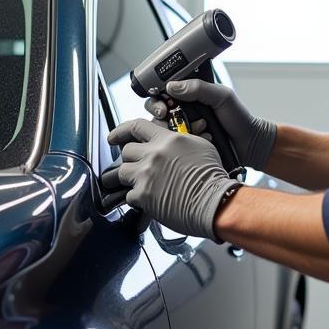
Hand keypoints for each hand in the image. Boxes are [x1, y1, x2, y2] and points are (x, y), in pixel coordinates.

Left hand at [106, 117, 240, 239]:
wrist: (215, 201)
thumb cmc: (212, 177)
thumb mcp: (200, 147)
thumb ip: (180, 141)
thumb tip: (172, 141)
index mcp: (167, 140)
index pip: (136, 127)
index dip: (121, 131)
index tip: (113, 137)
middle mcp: (153, 154)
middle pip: (127, 151)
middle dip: (132, 160)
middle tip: (142, 168)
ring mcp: (145, 174)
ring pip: (123, 172)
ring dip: (132, 179)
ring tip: (147, 185)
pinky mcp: (142, 195)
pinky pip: (129, 195)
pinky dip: (138, 199)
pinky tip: (153, 200)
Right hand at [145, 79, 276, 169]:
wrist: (250, 143)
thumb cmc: (239, 118)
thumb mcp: (221, 96)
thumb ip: (199, 88)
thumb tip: (172, 86)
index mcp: (190, 97)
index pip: (163, 94)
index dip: (157, 98)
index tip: (162, 104)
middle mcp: (184, 114)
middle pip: (157, 113)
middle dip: (161, 115)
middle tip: (166, 114)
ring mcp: (184, 132)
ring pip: (164, 131)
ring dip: (179, 129)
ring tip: (202, 127)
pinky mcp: (187, 148)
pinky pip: (175, 147)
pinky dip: (187, 142)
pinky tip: (204, 138)